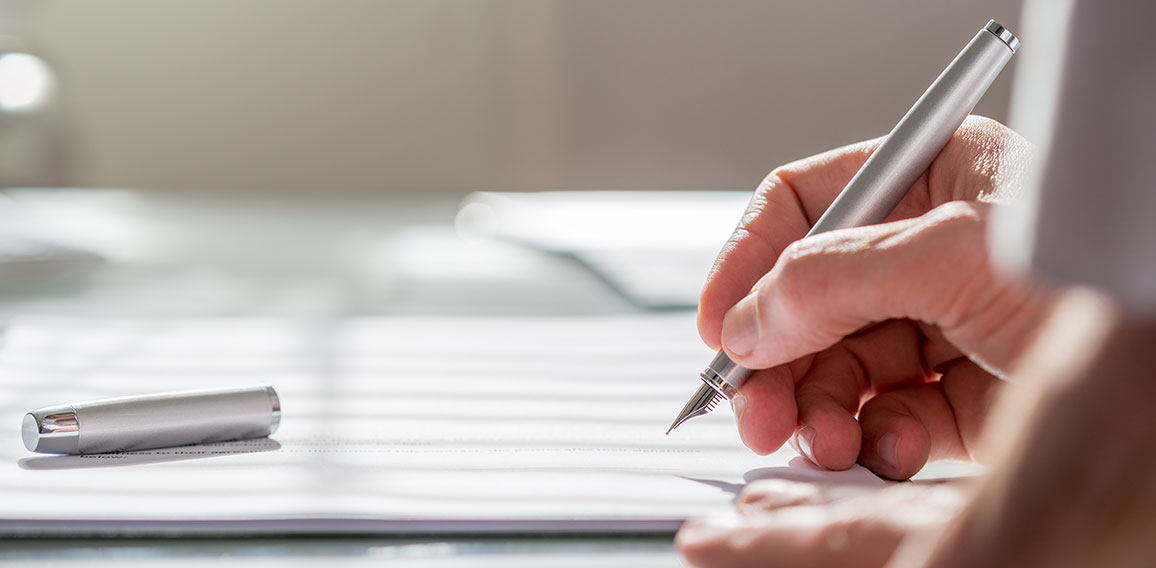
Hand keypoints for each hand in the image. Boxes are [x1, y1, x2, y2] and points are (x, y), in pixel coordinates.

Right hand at [697, 116, 1055, 478]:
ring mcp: (938, 326)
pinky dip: (867, 440)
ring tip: (816, 437)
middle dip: (776, 356)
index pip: (805, 204)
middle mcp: (926, 252)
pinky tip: (882, 447)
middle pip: (807, 298)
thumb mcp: (956, 258)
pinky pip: (879, 417)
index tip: (718, 322)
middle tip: (754, 404)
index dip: (748, 259)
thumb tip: (745, 320)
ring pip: (834, 367)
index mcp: (932, 181)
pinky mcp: (956, 397)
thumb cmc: (1102, 279)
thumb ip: (833, 280)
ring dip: (814, 408)